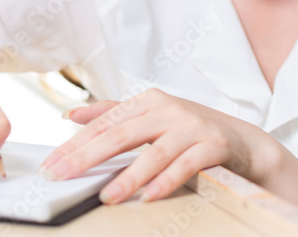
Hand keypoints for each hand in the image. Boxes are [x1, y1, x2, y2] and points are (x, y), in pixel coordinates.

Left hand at [37, 88, 273, 203]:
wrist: (246, 142)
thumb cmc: (191, 132)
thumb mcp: (151, 118)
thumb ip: (112, 115)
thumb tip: (71, 116)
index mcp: (148, 102)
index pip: (104, 125)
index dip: (75, 145)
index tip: (51, 165)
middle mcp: (168, 109)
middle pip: (120, 135)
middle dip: (86, 158)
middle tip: (61, 177)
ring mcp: (192, 126)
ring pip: (154, 152)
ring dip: (129, 177)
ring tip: (107, 197)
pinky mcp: (214, 144)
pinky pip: (186, 165)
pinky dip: (167, 181)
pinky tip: (150, 196)